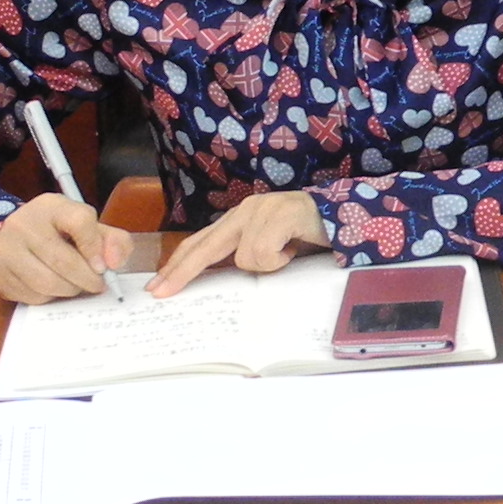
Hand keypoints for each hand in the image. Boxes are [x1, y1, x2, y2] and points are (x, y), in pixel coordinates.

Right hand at [0, 194, 133, 305]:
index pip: (79, 221)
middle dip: (87, 279)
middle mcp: (23, 224)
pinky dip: (49, 297)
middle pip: (63, 261)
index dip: (95, 247)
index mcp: (52, 206)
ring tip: (76, 286)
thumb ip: (112, 240)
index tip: (104, 267)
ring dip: (69, 290)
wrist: (11, 236)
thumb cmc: (57, 231)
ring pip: (46, 283)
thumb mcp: (87, 226)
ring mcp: (5, 248)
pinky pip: (30, 296)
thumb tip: (114, 263)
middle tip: (97, 285)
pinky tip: (53, 288)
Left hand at [148, 189, 329, 295]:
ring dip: (266, 265)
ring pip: (243, 257)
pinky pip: (264, 253)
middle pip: (204, 246)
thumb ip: (243, 252)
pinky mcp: (280, 215)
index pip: (200, 241)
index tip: (158, 286)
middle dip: (181, 272)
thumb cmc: (306, 235)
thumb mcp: (269, 245)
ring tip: (287, 254)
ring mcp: (262, 210)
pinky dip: (280, 259)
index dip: (177, 264)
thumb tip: (213, 278)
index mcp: (239, 218)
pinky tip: (294, 249)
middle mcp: (245, 210)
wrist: (344, 215)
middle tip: (161, 293)